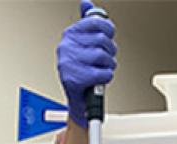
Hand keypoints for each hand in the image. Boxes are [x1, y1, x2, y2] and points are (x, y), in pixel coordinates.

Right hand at [57, 0, 116, 127]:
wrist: (80, 100)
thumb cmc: (84, 70)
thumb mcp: (85, 43)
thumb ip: (87, 22)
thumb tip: (86, 3)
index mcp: (70, 35)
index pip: (96, 21)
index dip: (108, 29)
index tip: (108, 36)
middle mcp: (66, 47)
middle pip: (102, 40)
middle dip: (110, 51)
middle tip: (104, 59)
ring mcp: (68, 63)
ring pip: (103, 56)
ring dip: (108, 66)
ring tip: (100, 70)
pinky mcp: (73, 79)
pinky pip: (103, 73)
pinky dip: (106, 78)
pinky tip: (99, 79)